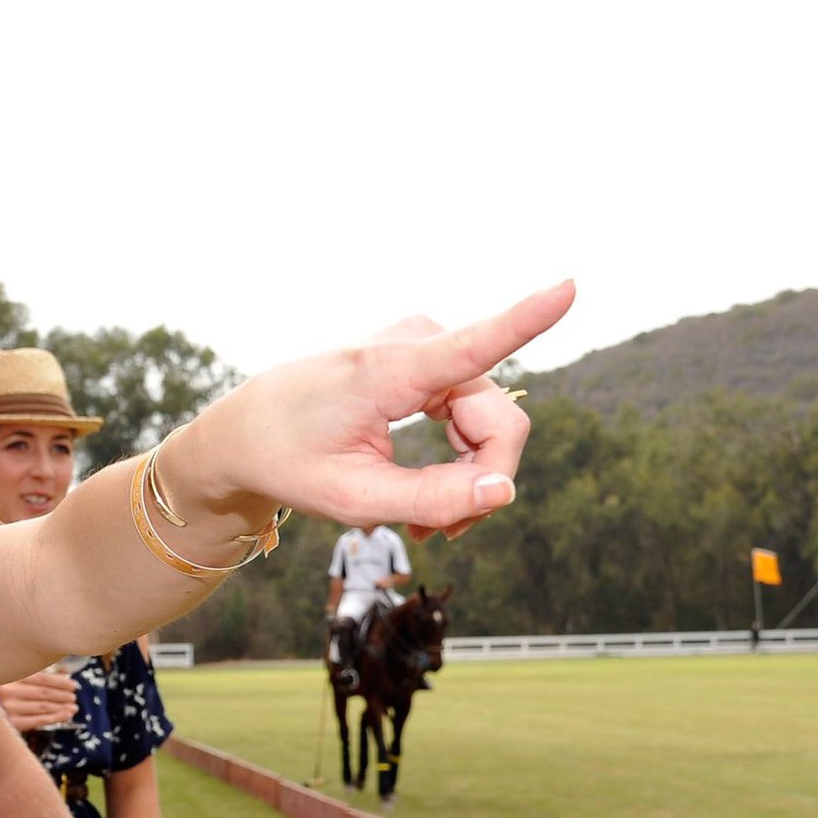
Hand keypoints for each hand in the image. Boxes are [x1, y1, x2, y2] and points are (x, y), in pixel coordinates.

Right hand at [0, 671, 76, 731]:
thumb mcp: (10, 679)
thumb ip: (34, 675)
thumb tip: (63, 672)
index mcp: (9, 676)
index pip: (41, 678)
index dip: (59, 681)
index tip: (72, 684)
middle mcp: (8, 692)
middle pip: (43, 693)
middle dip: (62, 695)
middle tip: (73, 696)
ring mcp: (9, 709)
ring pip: (43, 707)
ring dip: (61, 707)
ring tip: (73, 707)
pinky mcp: (11, 724)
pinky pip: (38, 720)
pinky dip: (55, 718)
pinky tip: (65, 715)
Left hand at [211, 281, 572, 540]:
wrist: (246, 433)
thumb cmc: (288, 460)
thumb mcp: (351, 498)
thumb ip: (429, 498)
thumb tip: (503, 493)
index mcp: (386, 370)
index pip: (471, 344)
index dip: (526, 320)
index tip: (571, 285)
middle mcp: (413, 343)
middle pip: (497, 422)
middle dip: (482, 482)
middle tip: (441, 532)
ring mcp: (423, 346)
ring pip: (491, 421)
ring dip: (470, 477)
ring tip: (429, 522)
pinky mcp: (427, 358)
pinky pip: (474, 413)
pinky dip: (460, 459)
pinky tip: (431, 499)